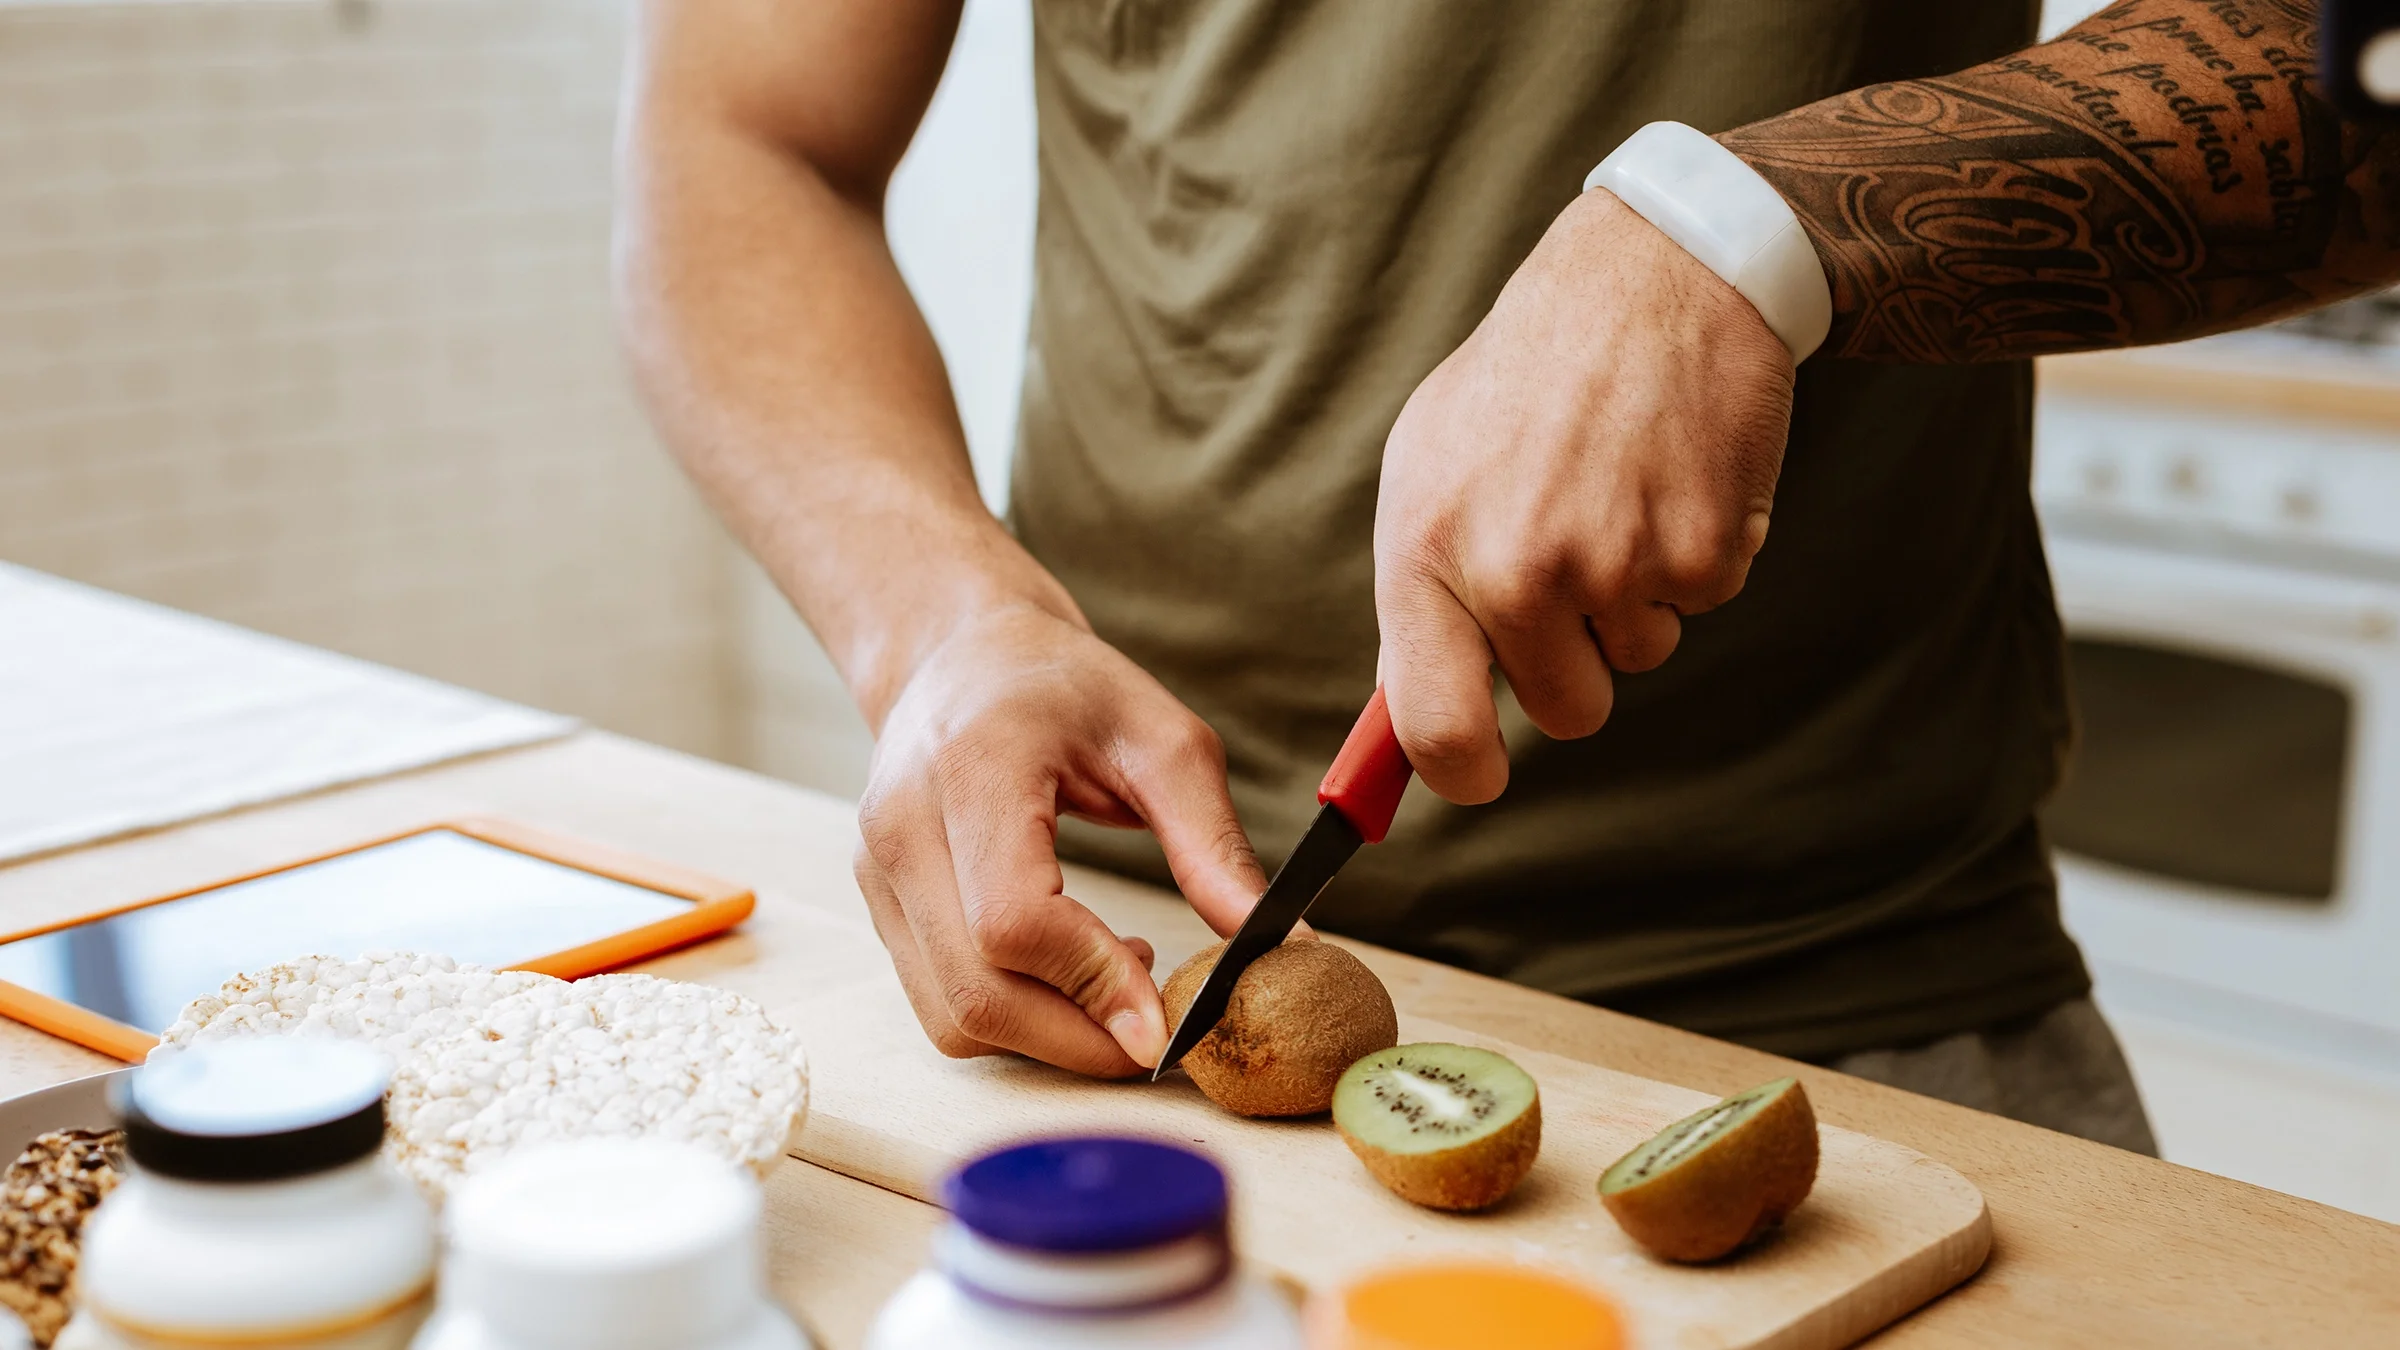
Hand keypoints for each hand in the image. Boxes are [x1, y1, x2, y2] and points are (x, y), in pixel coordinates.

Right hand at [854, 602, 1268, 1075]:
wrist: (959, 653)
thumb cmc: (1065, 687)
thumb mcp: (1164, 741)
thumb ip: (1213, 847)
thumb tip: (1282, 946)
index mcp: (973, 765)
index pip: (1013, 918)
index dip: (1093, 984)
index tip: (1169, 1019)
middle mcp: (903, 825)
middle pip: (977, 989)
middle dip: (1080, 1039)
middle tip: (1162, 1031)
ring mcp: (876, 872)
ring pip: (953, 1015)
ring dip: (1048, 1037)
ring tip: (1122, 982)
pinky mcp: (878, 904)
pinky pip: (941, 1002)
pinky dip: (1016, 1018)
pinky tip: (1073, 971)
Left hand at [1374, 187, 1795, 802]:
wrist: (1653, 277)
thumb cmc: (1525, 379)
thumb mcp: (1429, 465)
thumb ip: (1420, 594)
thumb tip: (1410, 716)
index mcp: (1429, 551)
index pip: (1434, 729)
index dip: (1461, 775)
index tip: (1480, 775)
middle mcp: (1518, 569)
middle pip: (1565, 712)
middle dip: (1574, 666)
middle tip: (1571, 568)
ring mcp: (1616, 564)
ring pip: (1637, 658)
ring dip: (1633, 601)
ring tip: (1615, 492)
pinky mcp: (1706, 551)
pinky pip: (1699, 606)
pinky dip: (1694, 556)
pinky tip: (1669, 476)